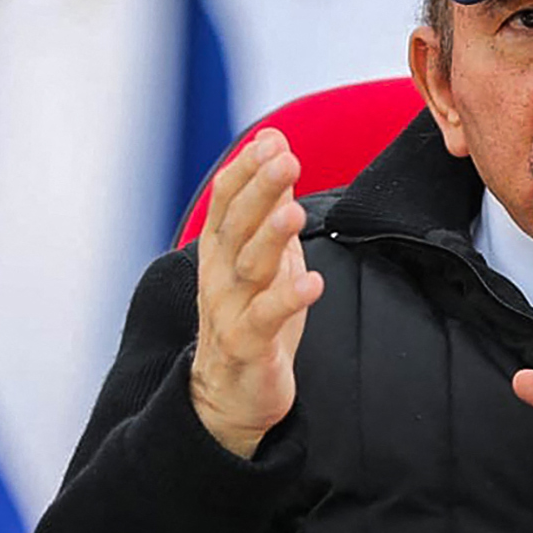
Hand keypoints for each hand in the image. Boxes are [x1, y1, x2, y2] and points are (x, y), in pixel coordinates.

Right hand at [190, 129, 323, 457]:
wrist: (231, 394)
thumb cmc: (251, 310)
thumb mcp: (262, 249)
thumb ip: (268, 197)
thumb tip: (273, 138)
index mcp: (220, 247)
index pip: (225, 199)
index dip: (246, 169)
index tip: (271, 142)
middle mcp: (219, 274)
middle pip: (236, 225)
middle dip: (260, 190)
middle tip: (285, 159)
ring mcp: (229, 310)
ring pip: (249, 268)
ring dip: (271, 237)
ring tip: (294, 211)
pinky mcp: (247, 347)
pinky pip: (265, 320)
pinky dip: (287, 300)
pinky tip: (313, 282)